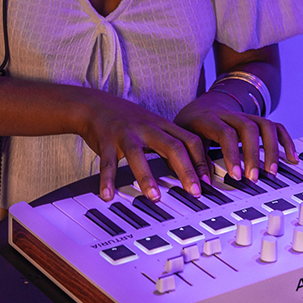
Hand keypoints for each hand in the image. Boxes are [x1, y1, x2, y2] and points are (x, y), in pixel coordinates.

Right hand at [75, 90, 210, 202]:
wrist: (95, 106)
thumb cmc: (129, 121)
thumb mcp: (155, 127)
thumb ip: (171, 144)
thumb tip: (192, 168)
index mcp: (162, 125)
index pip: (190, 140)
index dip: (201, 160)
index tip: (207, 181)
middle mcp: (147, 128)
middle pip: (172, 147)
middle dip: (186, 170)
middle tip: (195, 192)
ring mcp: (126, 133)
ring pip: (137, 154)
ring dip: (146, 176)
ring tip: (154, 197)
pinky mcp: (106, 141)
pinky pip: (107, 162)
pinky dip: (107, 179)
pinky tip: (108, 195)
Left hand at [174, 90, 297, 182]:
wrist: (200, 106)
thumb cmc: (190, 127)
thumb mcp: (184, 140)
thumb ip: (193, 160)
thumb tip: (202, 183)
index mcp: (208, 118)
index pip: (225, 133)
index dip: (232, 154)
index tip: (236, 176)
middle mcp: (229, 114)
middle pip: (248, 128)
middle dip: (253, 155)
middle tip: (253, 178)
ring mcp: (245, 116)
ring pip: (265, 125)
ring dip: (271, 149)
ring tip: (271, 172)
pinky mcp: (256, 120)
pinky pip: (275, 126)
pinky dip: (285, 141)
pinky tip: (291, 158)